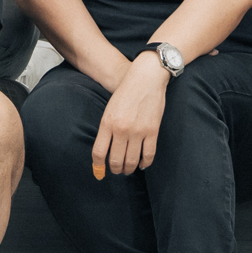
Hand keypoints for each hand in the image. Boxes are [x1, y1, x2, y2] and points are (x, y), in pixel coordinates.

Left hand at [92, 55, 169, 176]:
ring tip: (127, 170)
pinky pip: (148, 154)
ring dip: (128, 169)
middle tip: (116, 171)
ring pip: (131, 161)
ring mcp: (138, 131)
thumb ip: (107, 129)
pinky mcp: (153, 131)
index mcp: (107, 123)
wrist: (146, 78)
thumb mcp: (109, 109)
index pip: (99, 152)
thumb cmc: (125, 93)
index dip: (98, 167)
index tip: (99, 174)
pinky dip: (144, 163)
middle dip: (115, 170)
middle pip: (116, 160)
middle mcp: (122, 129)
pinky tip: (141, 165)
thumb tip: (105, 151)